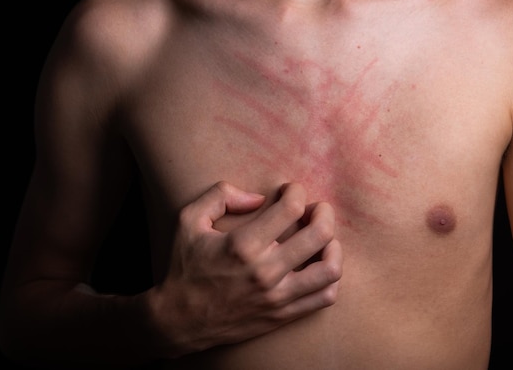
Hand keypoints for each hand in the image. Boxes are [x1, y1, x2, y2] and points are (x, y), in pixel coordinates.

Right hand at [148, 181, 342, 357]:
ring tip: (324, 238)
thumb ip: (220, 196)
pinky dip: (330, 278)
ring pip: (330, 269)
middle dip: (323, 212)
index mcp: (243, 245)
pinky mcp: (283, 315)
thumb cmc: (184, 268)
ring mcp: (277, 296)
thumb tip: (258, 197)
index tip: (290, 191)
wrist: (179, 321)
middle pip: (320, 234)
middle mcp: (265, 271)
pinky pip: (324, 297)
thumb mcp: (188, 221)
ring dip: (334, 246)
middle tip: (315, 209)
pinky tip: (318, 265)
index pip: (290, 208)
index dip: (296, 191)